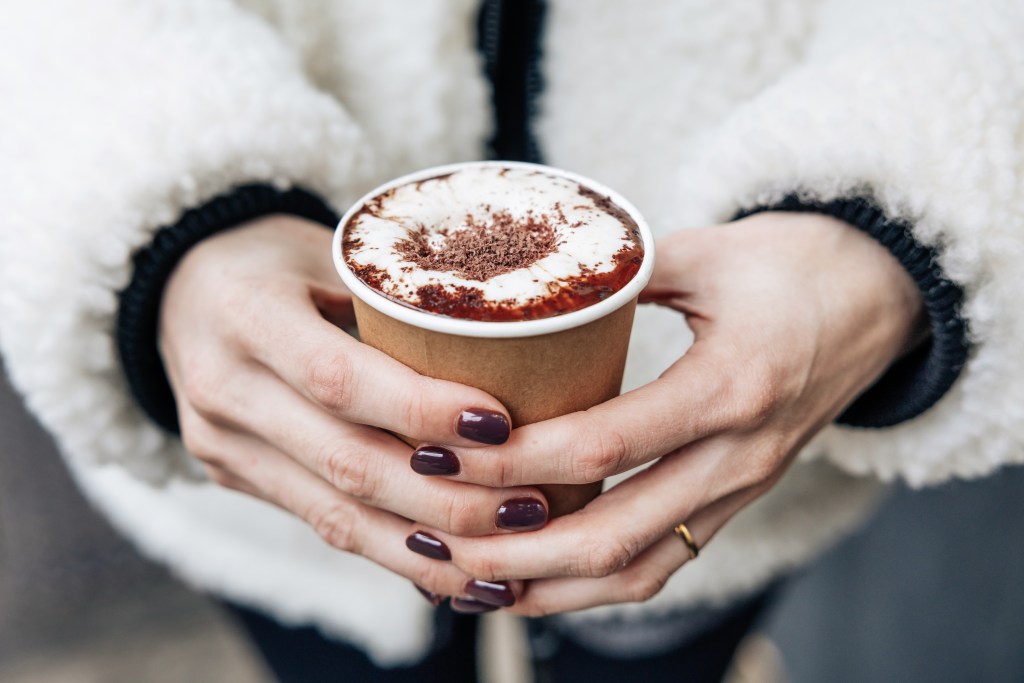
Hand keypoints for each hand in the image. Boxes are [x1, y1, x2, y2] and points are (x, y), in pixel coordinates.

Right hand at [159, 215, 544, 602]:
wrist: (176, 286)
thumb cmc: (273, 257)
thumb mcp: (326, 251)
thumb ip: (394, 300)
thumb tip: (504, 343)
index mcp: (245, 315)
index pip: (339, 377)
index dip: (421, 409)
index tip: (500, 426)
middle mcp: (224, 389)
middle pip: (345, 462)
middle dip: (445, 497)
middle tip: (527, 508)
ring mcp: (222, 443)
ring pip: (334, 514)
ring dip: (425, 547)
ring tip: (501, 566)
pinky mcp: (235, 475)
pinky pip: (320, 522)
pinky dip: (390, 549)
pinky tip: (447, 568)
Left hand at [407, 212, 926, 614]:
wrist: (882, 299)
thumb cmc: (798, 266)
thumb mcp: (711, 250)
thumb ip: (621, 268)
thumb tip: (529, 284)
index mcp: (732, 386)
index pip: (607, 444)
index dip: (520, 460)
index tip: (448, 456)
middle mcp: (738, 456)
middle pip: (616, 534)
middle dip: (517, 549)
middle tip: (439, 541)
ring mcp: (740, 488)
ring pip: (638, 570)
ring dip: (550, 586)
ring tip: (471, 583)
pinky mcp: (734, 499)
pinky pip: (663, 564)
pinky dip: (595, 585)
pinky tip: (537, 583)